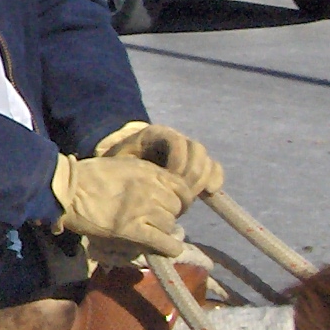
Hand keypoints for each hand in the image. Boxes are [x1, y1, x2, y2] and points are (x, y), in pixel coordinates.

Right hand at [49, 152, 195, 258]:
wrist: (68, 190)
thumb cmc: (90, 175)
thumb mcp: (124, 164)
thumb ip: (146, 174)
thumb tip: (161, 189)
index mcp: (149, 171)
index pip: (183, 188)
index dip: (180, 199)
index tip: (171, 205)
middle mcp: (150, 189)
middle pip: (176, 208)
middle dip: (168, 214)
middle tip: (155, 220)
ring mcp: (142, 210)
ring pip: (170, 225)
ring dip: (162, 230)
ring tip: (150, 232)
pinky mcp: (132, 230)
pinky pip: (163, 243)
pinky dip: (169, 248)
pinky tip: (166, 249)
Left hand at [94, 120, 224, 199]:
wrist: (120, 165)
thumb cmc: (116, 165)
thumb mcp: (118, 162)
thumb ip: (129, 167)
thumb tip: (143, 182)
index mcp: (155, 134)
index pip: (177, 141)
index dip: (178, 160)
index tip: (171, 179)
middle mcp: (175, 140)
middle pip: (196, 150)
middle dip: (192, 173)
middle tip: (183, 191)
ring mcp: (187, 152)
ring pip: (206, 160)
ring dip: (202, 179)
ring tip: (191, 195)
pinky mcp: (195, 166)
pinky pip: (212, 168)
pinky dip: (214, 179)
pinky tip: (210, 193)